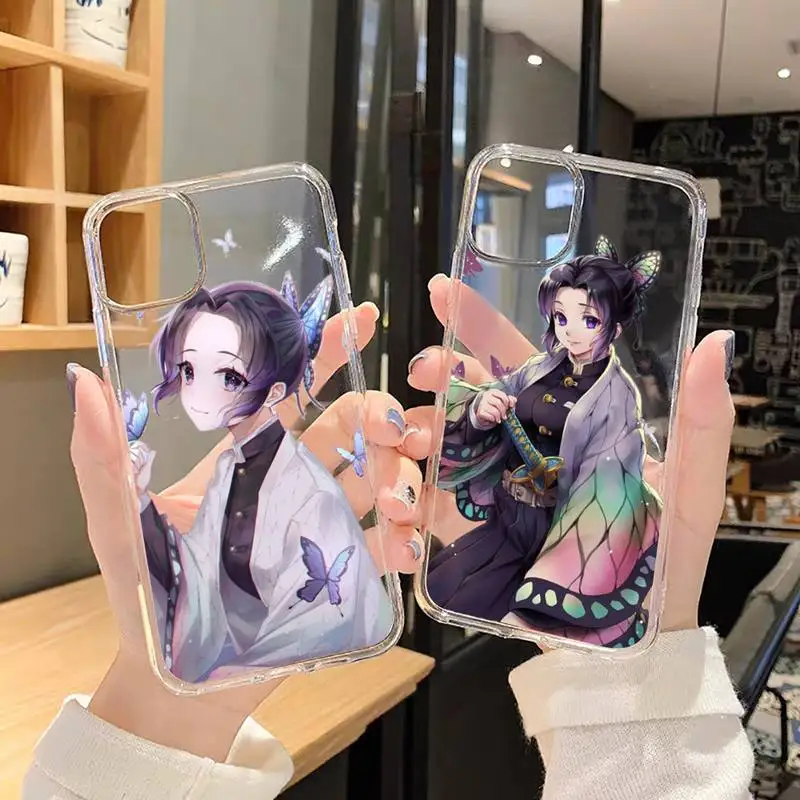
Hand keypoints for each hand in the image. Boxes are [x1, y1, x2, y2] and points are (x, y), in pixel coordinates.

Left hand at [66, 302, 422, 761]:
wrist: (178, 681)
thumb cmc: (144, 595)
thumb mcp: (114, 524)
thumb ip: (101, 458)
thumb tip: (85, 382)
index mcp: (243, 457)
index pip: (289, 392)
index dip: (323, 352)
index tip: (360, 319)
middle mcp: (289, 480)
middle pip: (349, 428)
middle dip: (379, 416)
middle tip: (393, 430)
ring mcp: (319, 523)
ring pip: (378, 477)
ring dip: (402, 474)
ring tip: (399, 500)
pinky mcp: (341, 570)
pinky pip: (384, 544)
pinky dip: (404, 539)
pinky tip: (406, 546)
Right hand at [410, 274, 733, 635]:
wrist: (635, 639)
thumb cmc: (668, 561)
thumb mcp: (692, 493)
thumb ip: (704, 423)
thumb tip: (713, 345)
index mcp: (568, 423)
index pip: (522, 362)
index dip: (482, 326)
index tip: (445, 291)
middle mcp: (523, 447)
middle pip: (469, 397)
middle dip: (439, 377)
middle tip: (424, 372)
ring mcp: (492, 489)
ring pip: (438, 445)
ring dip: (413, 435)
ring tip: (405, 440)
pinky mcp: (470, 533)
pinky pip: (426, 510)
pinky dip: (403, 506)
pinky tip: (397, 511)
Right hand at [474, 389, 516, 426]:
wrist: (484, 414)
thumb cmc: (495, 407)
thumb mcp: (503, 402)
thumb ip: (510, 400)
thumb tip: (514, 400)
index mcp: (493, 392)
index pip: (502, 395)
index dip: (507, 402)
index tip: (510, 407)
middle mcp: (486, 396)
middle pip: (498, 403)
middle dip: (504, 411)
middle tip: (505, 416)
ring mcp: (482, 404)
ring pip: (495, 411)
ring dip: (499, 416)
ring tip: (500, 419)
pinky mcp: (480, 412)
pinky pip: (490, 416)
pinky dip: (494, 419)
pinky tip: (494, 419)